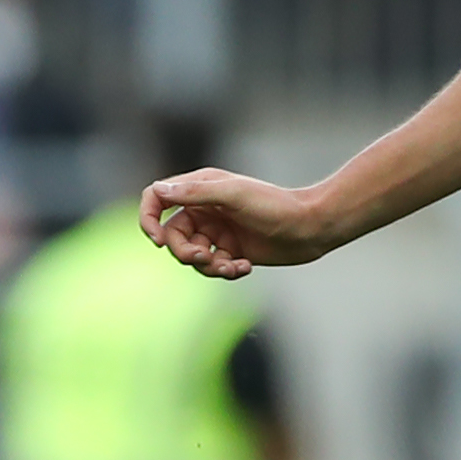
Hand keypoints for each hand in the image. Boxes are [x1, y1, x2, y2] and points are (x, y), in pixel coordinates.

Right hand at [139, 169, 337, 279]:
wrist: (312, 228)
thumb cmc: (276, 206)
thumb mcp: (234, 195)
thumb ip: (196, 192)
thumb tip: (158, 189)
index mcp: (201, 188)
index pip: (157, 198)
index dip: (148, 218)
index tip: (159, 240)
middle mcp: (205, 209)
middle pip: (172, 235)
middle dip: (184, 251)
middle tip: (203, 258)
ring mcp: (218, 231)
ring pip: (191, 255)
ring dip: (207, 265)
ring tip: (231, 266)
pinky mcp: (231, 251)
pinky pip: (213, 267)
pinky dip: (225, 271)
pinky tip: (245, 268)